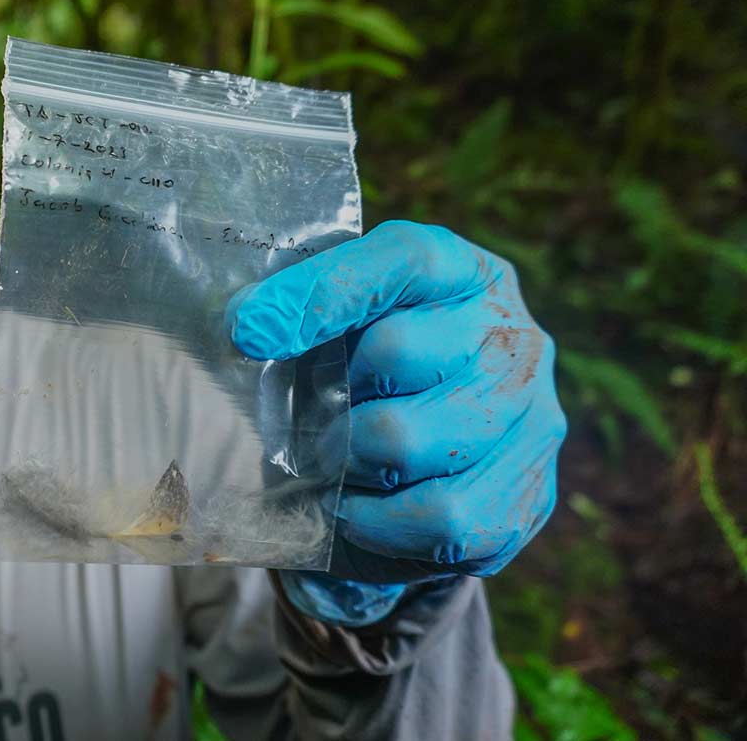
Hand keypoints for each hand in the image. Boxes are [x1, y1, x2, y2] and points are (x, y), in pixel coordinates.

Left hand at [226, 220, 566, 622]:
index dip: (323, 290)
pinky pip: (439, 517)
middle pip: (398, 350)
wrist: (414, 481)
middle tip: (309, 421)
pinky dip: (378, 521)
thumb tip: (248, 324)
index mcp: (463, 273)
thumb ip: (296, 316)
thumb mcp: (330, 332)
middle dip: (331, 393)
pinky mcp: (528, 497)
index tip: (249, 329)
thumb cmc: (356, 385)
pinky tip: (356, 509)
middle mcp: (510, 335)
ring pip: (407, 440)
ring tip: (331, 466)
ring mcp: (532, 416)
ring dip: (347, 460)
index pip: (406, 259)